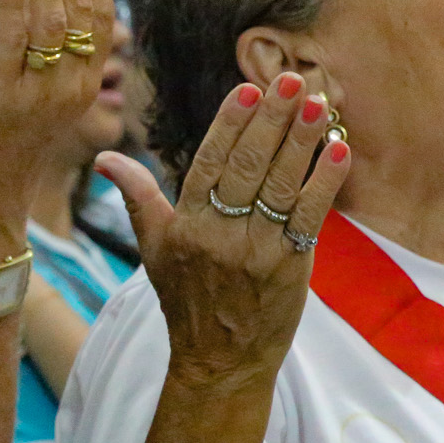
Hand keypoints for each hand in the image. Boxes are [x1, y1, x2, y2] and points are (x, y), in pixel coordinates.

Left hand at [0, 0, 115, 246]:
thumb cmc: (10, 144)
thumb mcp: (39, 95)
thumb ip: (49, 55)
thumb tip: (48, 3)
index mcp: (85, 84)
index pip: (100, 17)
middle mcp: (71, 87)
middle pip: (82, 10)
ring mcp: (39, 92)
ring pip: (52, 20)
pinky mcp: (2, 97)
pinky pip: (13, 42)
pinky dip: (13, 1)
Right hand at [95, 75, 351, 387]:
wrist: (220, 362)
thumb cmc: (187, 301)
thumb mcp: (153, 249)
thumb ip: (137, 197)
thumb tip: (105, 158)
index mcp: (186, 225)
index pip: (209, 161)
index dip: (230, 123)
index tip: (248, 88)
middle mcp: (219, 235)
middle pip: (248, 165)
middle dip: (273, 119)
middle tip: (293, 80)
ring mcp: (256, 251)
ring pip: (281, 185)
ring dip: (303, 140)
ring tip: (320, 103)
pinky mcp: (289, 266)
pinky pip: (310, 215)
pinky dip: (326, 181)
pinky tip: (338, 150)